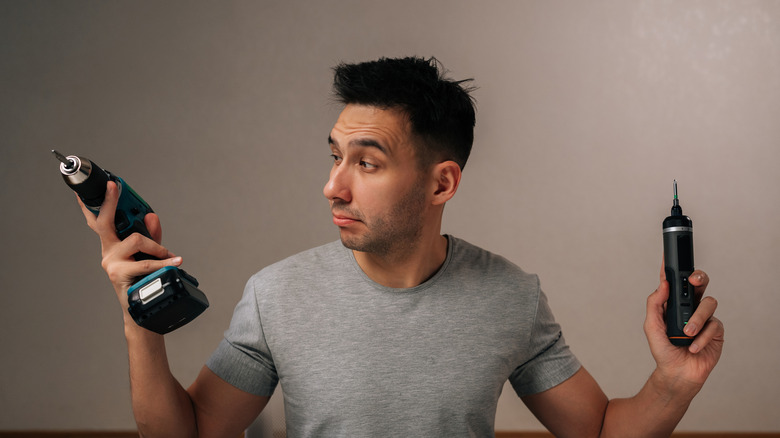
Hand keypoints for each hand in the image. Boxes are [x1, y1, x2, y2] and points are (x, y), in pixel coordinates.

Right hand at [77, 181, 182, 307]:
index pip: (99, 222)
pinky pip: (145, 263)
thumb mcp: (149, 254)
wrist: (140, 311)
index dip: (99, 204)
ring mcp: (111, 264)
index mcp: (111, 245)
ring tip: (170, 256)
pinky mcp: (119, 275)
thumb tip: (151, 216)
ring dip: (157, 246)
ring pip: (135, 241)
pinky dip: (163, 262)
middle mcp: (107, 252)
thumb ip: (151, 235)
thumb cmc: (142, 280)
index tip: (104, 183)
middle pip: (104, 223)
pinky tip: (175, 262)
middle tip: (114, 187)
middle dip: (109, 202)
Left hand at [644, 265, 724, 389]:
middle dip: (699, 277)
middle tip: (693, 280)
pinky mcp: (715, 331)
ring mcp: (704, 318)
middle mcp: (691, 307)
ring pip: (709, 303)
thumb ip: (655, 303)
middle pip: (700, 284)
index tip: (668, 255)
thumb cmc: (663, 349)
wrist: (677, 373)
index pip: (674, 282)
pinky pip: (714, 326)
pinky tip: (693, 347)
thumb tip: (663, 284)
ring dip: (697, 318)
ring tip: (686, 333)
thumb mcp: (652, 326)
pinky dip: (701, 338)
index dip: (672, 268)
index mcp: (674, 304)